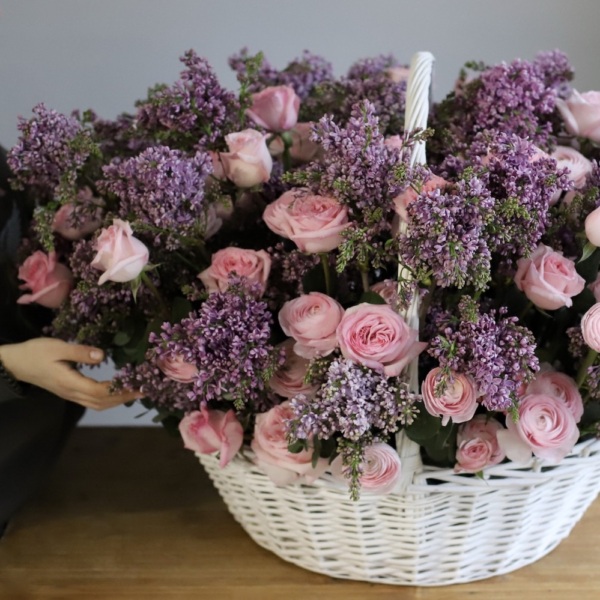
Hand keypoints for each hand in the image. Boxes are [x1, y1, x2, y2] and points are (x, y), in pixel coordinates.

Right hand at [0, 338, 140, 409]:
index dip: (120, 390)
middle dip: (124, 397)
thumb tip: (102, 356)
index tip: (137, 384)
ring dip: (118, 400)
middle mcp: (72, 393)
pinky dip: (109, 399)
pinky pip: (93, 400)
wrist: (16, 364)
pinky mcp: (70, 392)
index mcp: (70, 383)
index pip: (100, 392)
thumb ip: (80, 352)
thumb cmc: (36, 353)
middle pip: (102, 402)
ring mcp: (71, 395)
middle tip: (145, 389)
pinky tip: (118, 392)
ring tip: (136, 392)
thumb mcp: (58, 347)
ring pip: (98, 404)